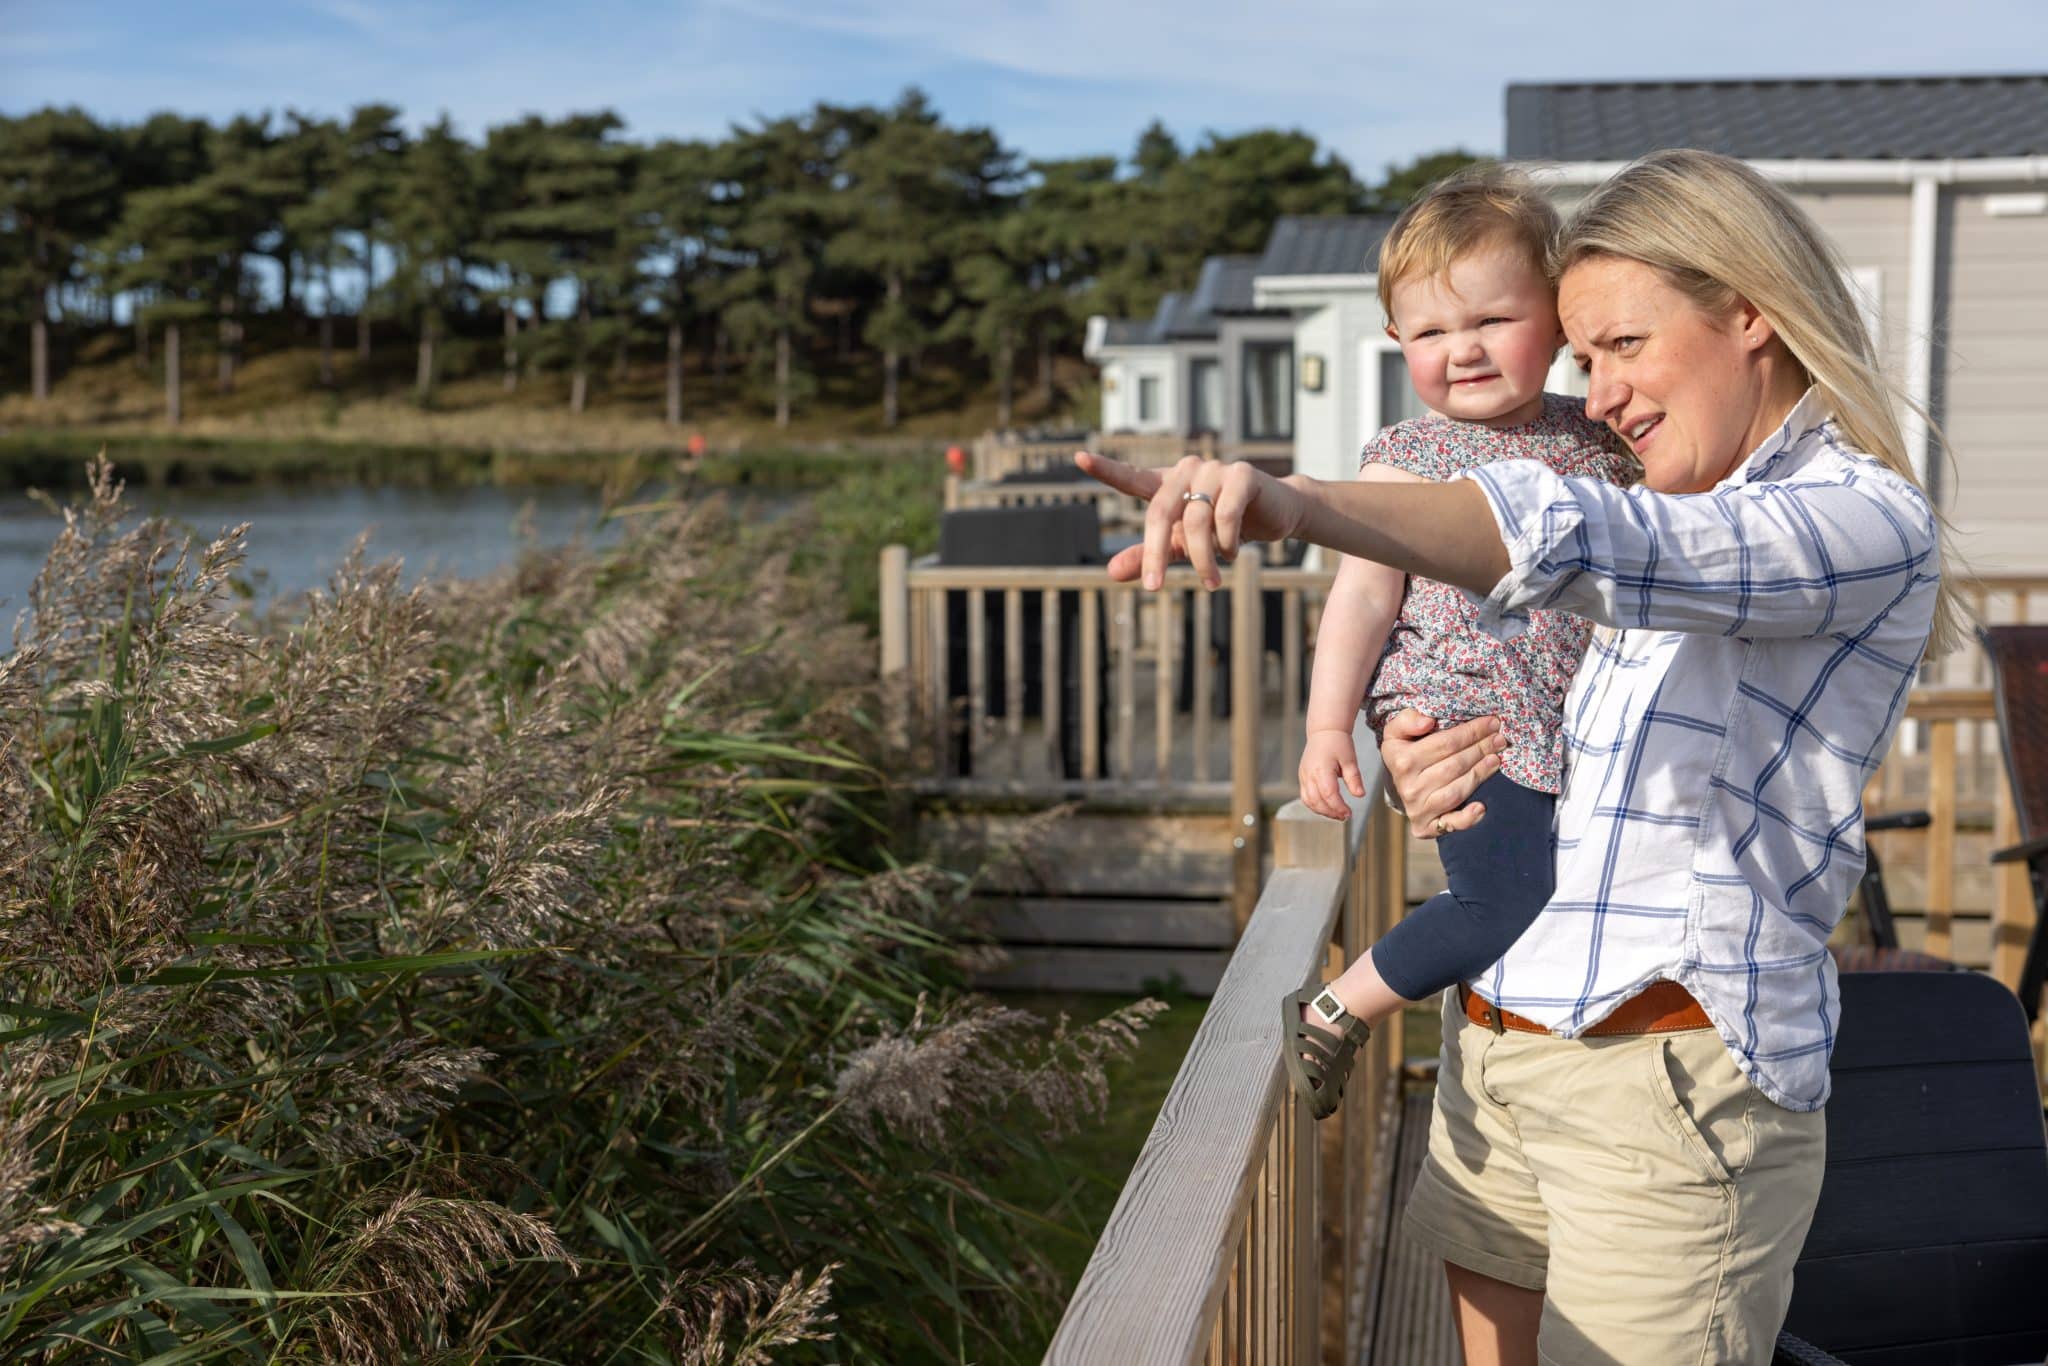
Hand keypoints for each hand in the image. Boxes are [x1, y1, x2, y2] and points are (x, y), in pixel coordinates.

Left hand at [1073, 451, 1311, 590]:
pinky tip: (1233, 551)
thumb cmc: (1222, 528)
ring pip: (1196, 521)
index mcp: (1168, 484)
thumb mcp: (1181, 546)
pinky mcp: (1243, 475)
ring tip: (1213, 579)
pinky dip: (1227, 543)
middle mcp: (1187, 470)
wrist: (1276, 515)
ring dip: (1203, 559)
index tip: (1079, 458)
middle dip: (1154, 555)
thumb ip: (1147, 556)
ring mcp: (1215, 469)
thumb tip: (1110, 573)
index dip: (1106, 469)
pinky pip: (1225, 515)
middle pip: (1159, 513)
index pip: (1132, 478)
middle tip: (1153, 588)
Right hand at [1298, 728, 1366, 820]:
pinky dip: (1315, 805)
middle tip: (1345, 816)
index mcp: (1321, 769)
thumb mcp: (1350, 759)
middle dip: (1331, 812)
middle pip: (1317, 801)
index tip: (1349, 813)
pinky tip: (1327, 807)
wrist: (1324, 731)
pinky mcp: (1303, 777)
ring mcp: (1304, 776)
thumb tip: (1360, 795)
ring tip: (1337, 814)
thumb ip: (1354, 779)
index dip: (1338, 807)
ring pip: (1309, 801)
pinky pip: (1305, 796)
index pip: (1329, 795)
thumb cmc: (1338, 743)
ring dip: (1322, 811)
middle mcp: (1309, 774)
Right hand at [1379, 709, 1502, 839]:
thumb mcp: (1396, 732)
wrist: (1397, 785)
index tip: (1491, 722)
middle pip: (1454, 765)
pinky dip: (1467, 818)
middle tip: (1499, 739)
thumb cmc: (1404, 752)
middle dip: (1480, 749)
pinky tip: (1482, 807)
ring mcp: (1417, 809)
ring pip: (1456, 791)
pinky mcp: (1425, 827)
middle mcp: (1408, 787)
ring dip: (1480, 774)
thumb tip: (1428, 721)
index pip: (1444, 744)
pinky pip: (1450, 824)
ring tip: (1496, 759)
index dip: (1471, 732)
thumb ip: (1407, 720)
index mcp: (1401, 760)